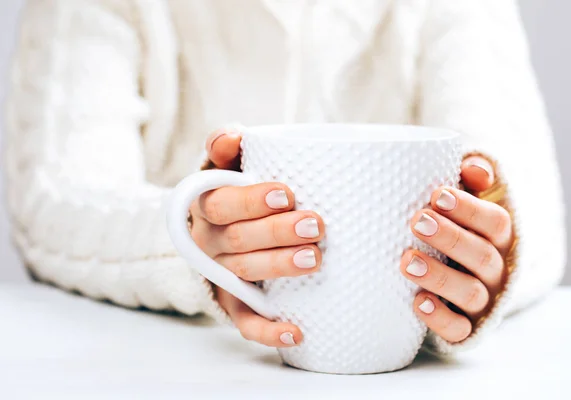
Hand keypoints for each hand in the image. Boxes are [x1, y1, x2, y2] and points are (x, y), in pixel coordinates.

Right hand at [190, 129, 324, 347]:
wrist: (215, 229)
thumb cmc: (232, 190)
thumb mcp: (223, 165)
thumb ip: (224, 147)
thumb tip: (233, 136)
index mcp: (207, 207)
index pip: (221, 204)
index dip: (251, 201)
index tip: (286, 194)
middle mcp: (210, 242)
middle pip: (238, 241)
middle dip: (278, 233)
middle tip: (316, 225)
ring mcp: (221, 274)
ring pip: (244, 274)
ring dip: (279, 268)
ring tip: (316, 259)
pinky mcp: (234, 302)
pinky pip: (244, 321)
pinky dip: (268, 330)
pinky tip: (298, 332)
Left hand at [401, 156, 512, 342]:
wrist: (452, 283)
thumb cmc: (454, 230)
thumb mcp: (464, 203)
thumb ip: (472, 181)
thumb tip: (474, 168)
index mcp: (499, 238)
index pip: (496, 222)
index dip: (469, 209)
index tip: (436, 195)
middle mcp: (497, 270)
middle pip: (484, 255)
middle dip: (450, 237)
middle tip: (417, 221)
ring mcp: (484, 301)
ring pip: (471, 293)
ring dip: (440, 276)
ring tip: (406, 261)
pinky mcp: (466, 328)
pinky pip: (459, 329)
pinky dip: (440, 317)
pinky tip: (417, 302)